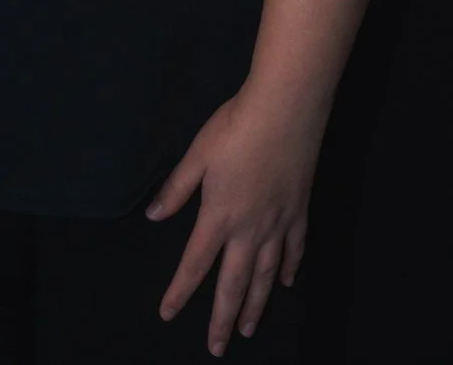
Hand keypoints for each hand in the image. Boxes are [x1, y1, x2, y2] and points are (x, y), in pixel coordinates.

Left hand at [144, 82, 325, 355]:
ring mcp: (278, 224)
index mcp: (218, 217)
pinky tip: (286, 283)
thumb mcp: (197, 155)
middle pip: (234, 284)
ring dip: (256, 306)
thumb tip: (154, 216)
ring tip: (249, 329)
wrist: (285, 111)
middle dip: (222, 318)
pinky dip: (289, 270)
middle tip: (217, 347)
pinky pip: (294, 250)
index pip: (194, 264)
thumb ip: (176, 189)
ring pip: (265, 277)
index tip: (167, 313)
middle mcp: (249, 230)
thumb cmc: (234, 128)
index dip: (179, 291)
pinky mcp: (299, 212)